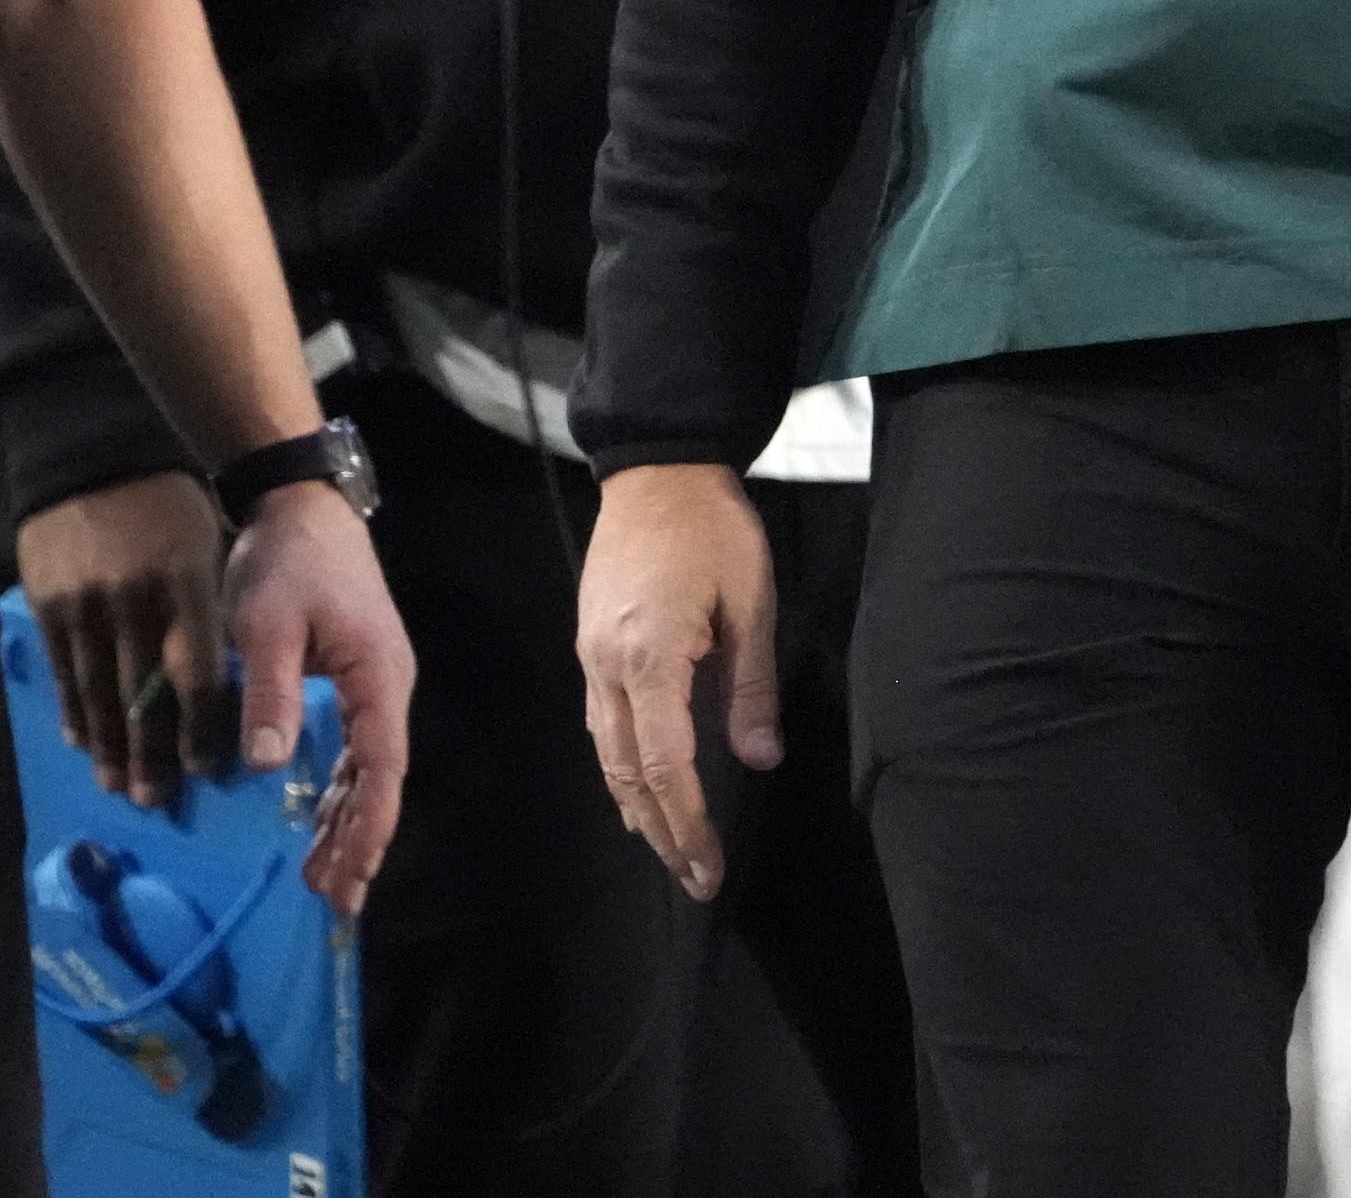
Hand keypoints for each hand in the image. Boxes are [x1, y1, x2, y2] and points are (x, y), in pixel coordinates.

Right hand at [20, 472, 229, 806]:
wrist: (93, 453)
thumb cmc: (168, 505)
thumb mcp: (207, 548)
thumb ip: (212, 616)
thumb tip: (228, 692)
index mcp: (185, 584)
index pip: (195, 673)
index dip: (198, 727)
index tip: (204, 771)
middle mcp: (133, 600)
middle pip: (142, 695)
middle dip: (150, 753)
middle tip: (155, 802)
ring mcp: (84, 604)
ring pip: (97, 692)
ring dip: (107, 746)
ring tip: (116, 786)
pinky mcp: (46, 604)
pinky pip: (62, 670)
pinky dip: (72, 711)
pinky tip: (80, 743)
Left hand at [220, 484, 411, 912]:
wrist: (302, 505)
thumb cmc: (287, 561)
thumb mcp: (268, 623)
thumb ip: (271, 693)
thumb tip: (270, 767)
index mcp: (379, 677)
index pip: (383, 766)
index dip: (370, 825)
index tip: (354, 875)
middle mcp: (388, 686)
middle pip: (381, 778)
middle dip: (361, 841)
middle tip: (337, 901)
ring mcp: (374, 683)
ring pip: (369, 769)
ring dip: (349, 823)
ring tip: (325, 880)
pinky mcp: (355, 677)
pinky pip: (354, 749)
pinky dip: (341, 791)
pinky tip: (322, 821)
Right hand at [577, 463, 778, 899]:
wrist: (655, 471)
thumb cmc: (713, 528)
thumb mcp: (752, 600)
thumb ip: (753, 685)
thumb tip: (761, 758)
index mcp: (650, 656)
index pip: (668, 764)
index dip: (689, 823)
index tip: (710, 867)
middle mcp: (607, 668)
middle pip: (629, 773)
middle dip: (661, 832)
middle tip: (694, 879)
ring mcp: (590, 658)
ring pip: (608, 755)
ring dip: (637, 808)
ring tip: (669, 849)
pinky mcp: (589, 646)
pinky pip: (603, 726)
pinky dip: (622, 768)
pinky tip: (640, 789)